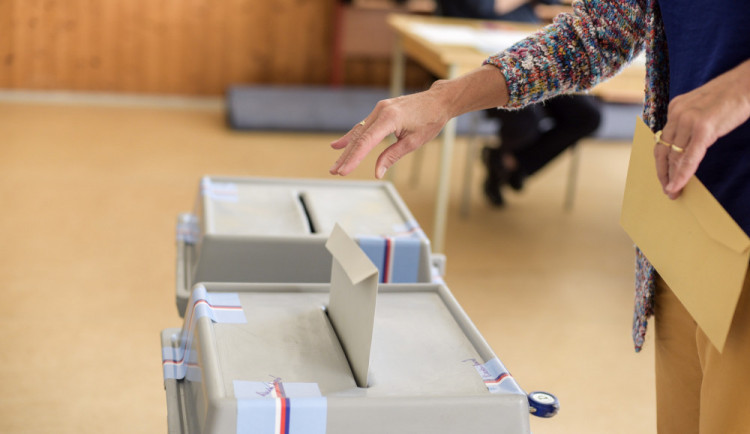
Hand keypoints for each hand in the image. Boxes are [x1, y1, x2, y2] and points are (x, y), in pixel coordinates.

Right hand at [329, 65, 509, 178]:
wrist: (438, 101)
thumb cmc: (430, 121)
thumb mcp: (413, 142)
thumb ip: (392, 156)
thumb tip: (377, 173)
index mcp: (389, 119)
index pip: (366, 142)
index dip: (353, 158)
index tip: (343, 171)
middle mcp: (381, 111)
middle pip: (358, 137)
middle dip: (346, 156)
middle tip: (334, 171)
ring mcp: (380, 109)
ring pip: (359, 132)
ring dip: (347, 149)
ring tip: (335, 164)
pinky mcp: (381, 110)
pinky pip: (364, 126)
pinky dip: (352, 137)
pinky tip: (339, 145)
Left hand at [655, 59, 749, 199]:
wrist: (749, 81)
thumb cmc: (732, 96)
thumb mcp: (704, 109)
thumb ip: (692, 124)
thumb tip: (688, 146)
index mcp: (675, 108)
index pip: (662, 140)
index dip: (661, 161)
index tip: (663, 176)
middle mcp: (677, 113)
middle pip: (663, 150)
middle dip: (663, 172)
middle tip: (666, 190)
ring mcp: (688, 119)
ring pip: (674, 156)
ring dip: (672, 177)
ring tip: (673, 192)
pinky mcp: (703, 127)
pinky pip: (689, 157)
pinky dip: (682, 174)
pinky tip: (678, 186)